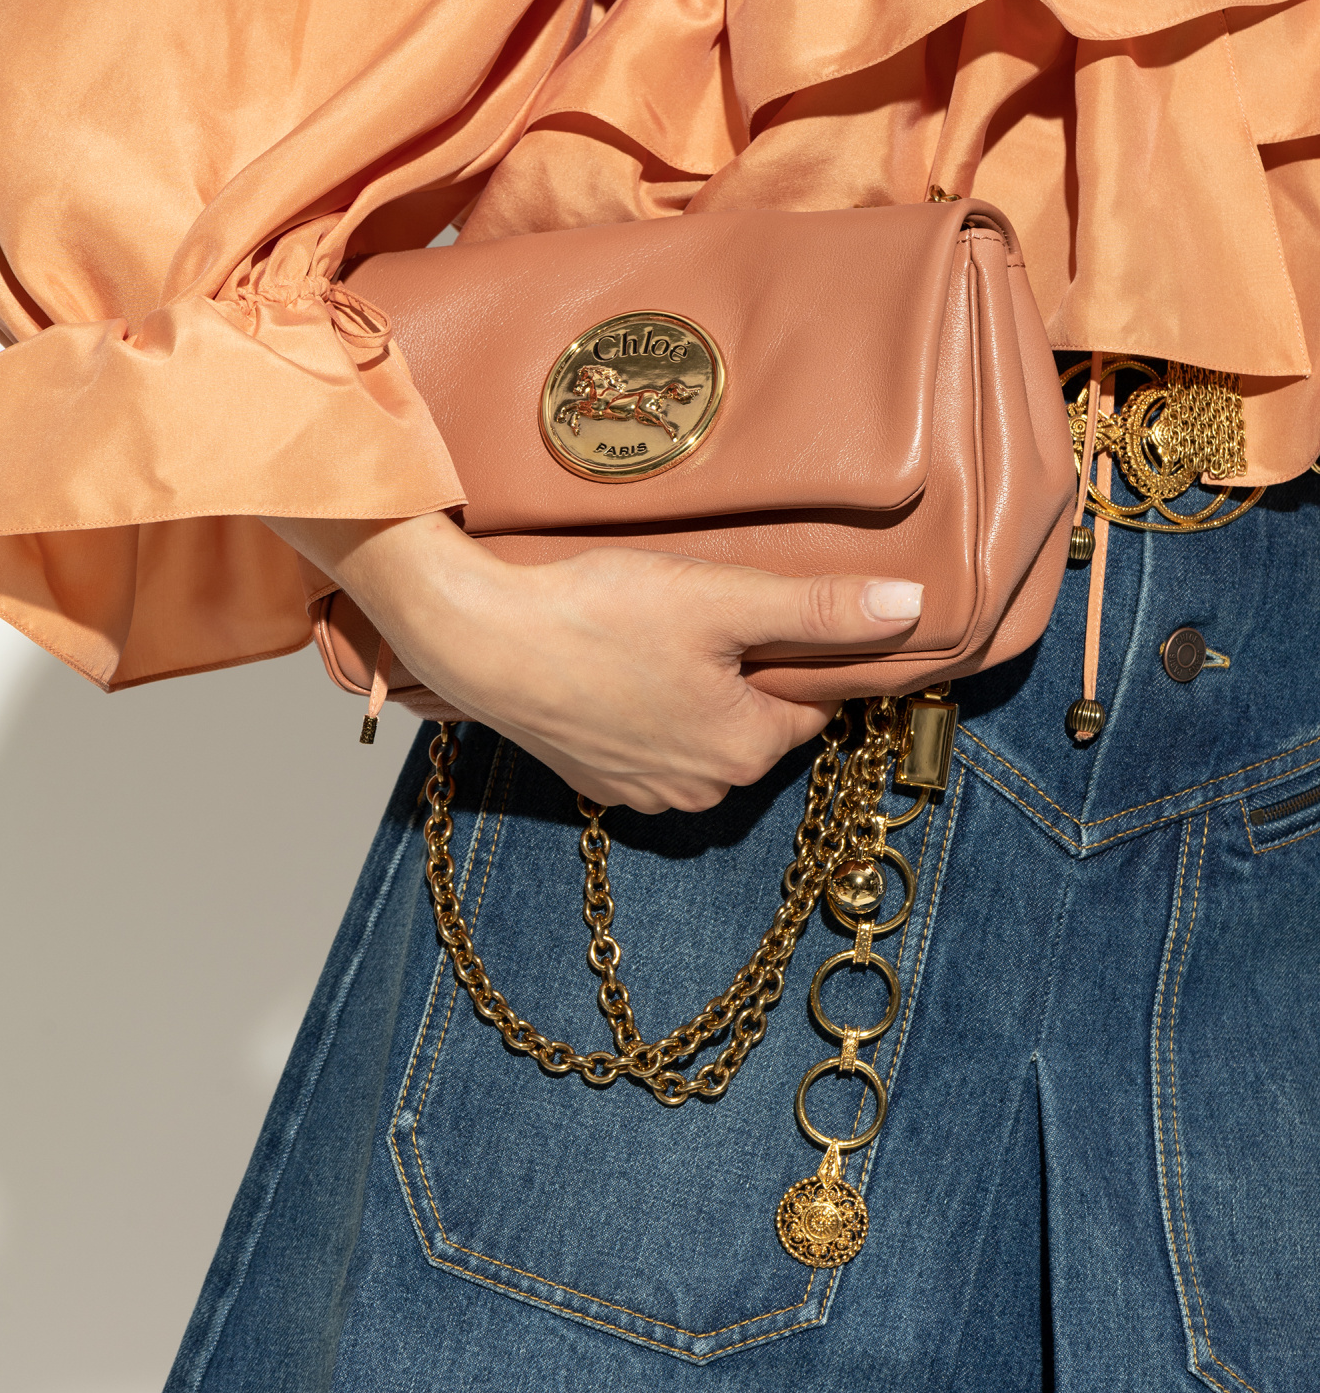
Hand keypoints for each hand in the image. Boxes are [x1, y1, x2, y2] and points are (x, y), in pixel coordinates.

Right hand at [268, 514, 921, 812]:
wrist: (478, 640)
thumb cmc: (597, 614)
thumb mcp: (722, 599)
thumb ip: (819, 610)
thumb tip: (913, 609)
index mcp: (747, 749)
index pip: (812, 703)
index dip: (791, 650)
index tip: (753, 610)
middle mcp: (703, 789)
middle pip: (756, 719)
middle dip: (740, 671)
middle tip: (695, 612)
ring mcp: (644, 793)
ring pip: (701, 732)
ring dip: (691, 690)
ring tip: (649, 634)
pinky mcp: (596, 782)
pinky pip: (650, 743)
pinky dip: (642, 708)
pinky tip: (613, 664)